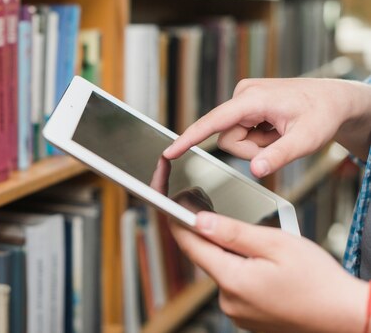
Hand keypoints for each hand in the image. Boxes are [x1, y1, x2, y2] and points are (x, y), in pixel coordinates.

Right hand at [163, 78, 370, 176]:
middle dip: (250, 150)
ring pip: (233, 137)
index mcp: (253, 99)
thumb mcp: (307, 140)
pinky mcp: (246, 105)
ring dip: (256, 145)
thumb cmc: (323, 114)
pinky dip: (259, 138)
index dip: (190, 138)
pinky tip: (275, 129)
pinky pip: (241, 132)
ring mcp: (244, 99)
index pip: (213, 122)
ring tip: (279, 135)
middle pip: (227, 138)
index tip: (170, 151)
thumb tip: (256, 171)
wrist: (335, 99)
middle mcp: (243, 95)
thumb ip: (279, 156)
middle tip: (278, 144)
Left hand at [169, 213, 367, 332]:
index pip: (190, 245)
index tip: (173, 203)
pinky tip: (259, 261)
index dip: (178, 221)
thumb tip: (199, 221)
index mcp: (232, 280)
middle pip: (205, 257)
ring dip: (227, 251)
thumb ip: (233, 232)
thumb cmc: (319, 281)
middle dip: (206, 232)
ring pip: (221, 270)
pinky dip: (239, 268)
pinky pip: (234, 285)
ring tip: (249, 237)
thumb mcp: (275, 244)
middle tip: (207, 206)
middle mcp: (228, 301)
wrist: (346, 316)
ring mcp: (238, 312)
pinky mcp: (248, 317)